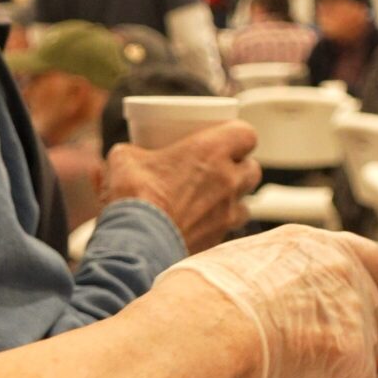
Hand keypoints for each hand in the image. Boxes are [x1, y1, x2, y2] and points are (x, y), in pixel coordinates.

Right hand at [105, 120, 262, 252]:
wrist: (137, 244)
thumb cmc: (134, 196)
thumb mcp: (125, 159)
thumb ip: (134, 151)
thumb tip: (128, 153)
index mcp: (211, 152)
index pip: (246, 134)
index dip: (237, 135)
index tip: (225, 138)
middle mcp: (228, 181)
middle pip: (252, 169)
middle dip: (240, 167)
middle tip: (218, 168)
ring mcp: (227, 213)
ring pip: (246, 203)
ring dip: (234, 199)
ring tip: (211, 199)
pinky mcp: (218, 240)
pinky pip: (229, 229)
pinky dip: (220, 225)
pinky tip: (200, 223)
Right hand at [160, 225, 377, 377]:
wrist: (207, 326)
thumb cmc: (201, 300)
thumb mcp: (230, 264)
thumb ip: (258, 276)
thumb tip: (243, 295)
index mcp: (308, 243)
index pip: (359, 259)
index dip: (354, 291)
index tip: (337, 313)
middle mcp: (339, 267)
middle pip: (369, 305)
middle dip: (342, 334)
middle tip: (306, 354)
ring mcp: (352, 308)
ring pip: (364, 345)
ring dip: (333, 367)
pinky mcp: (353, 350)